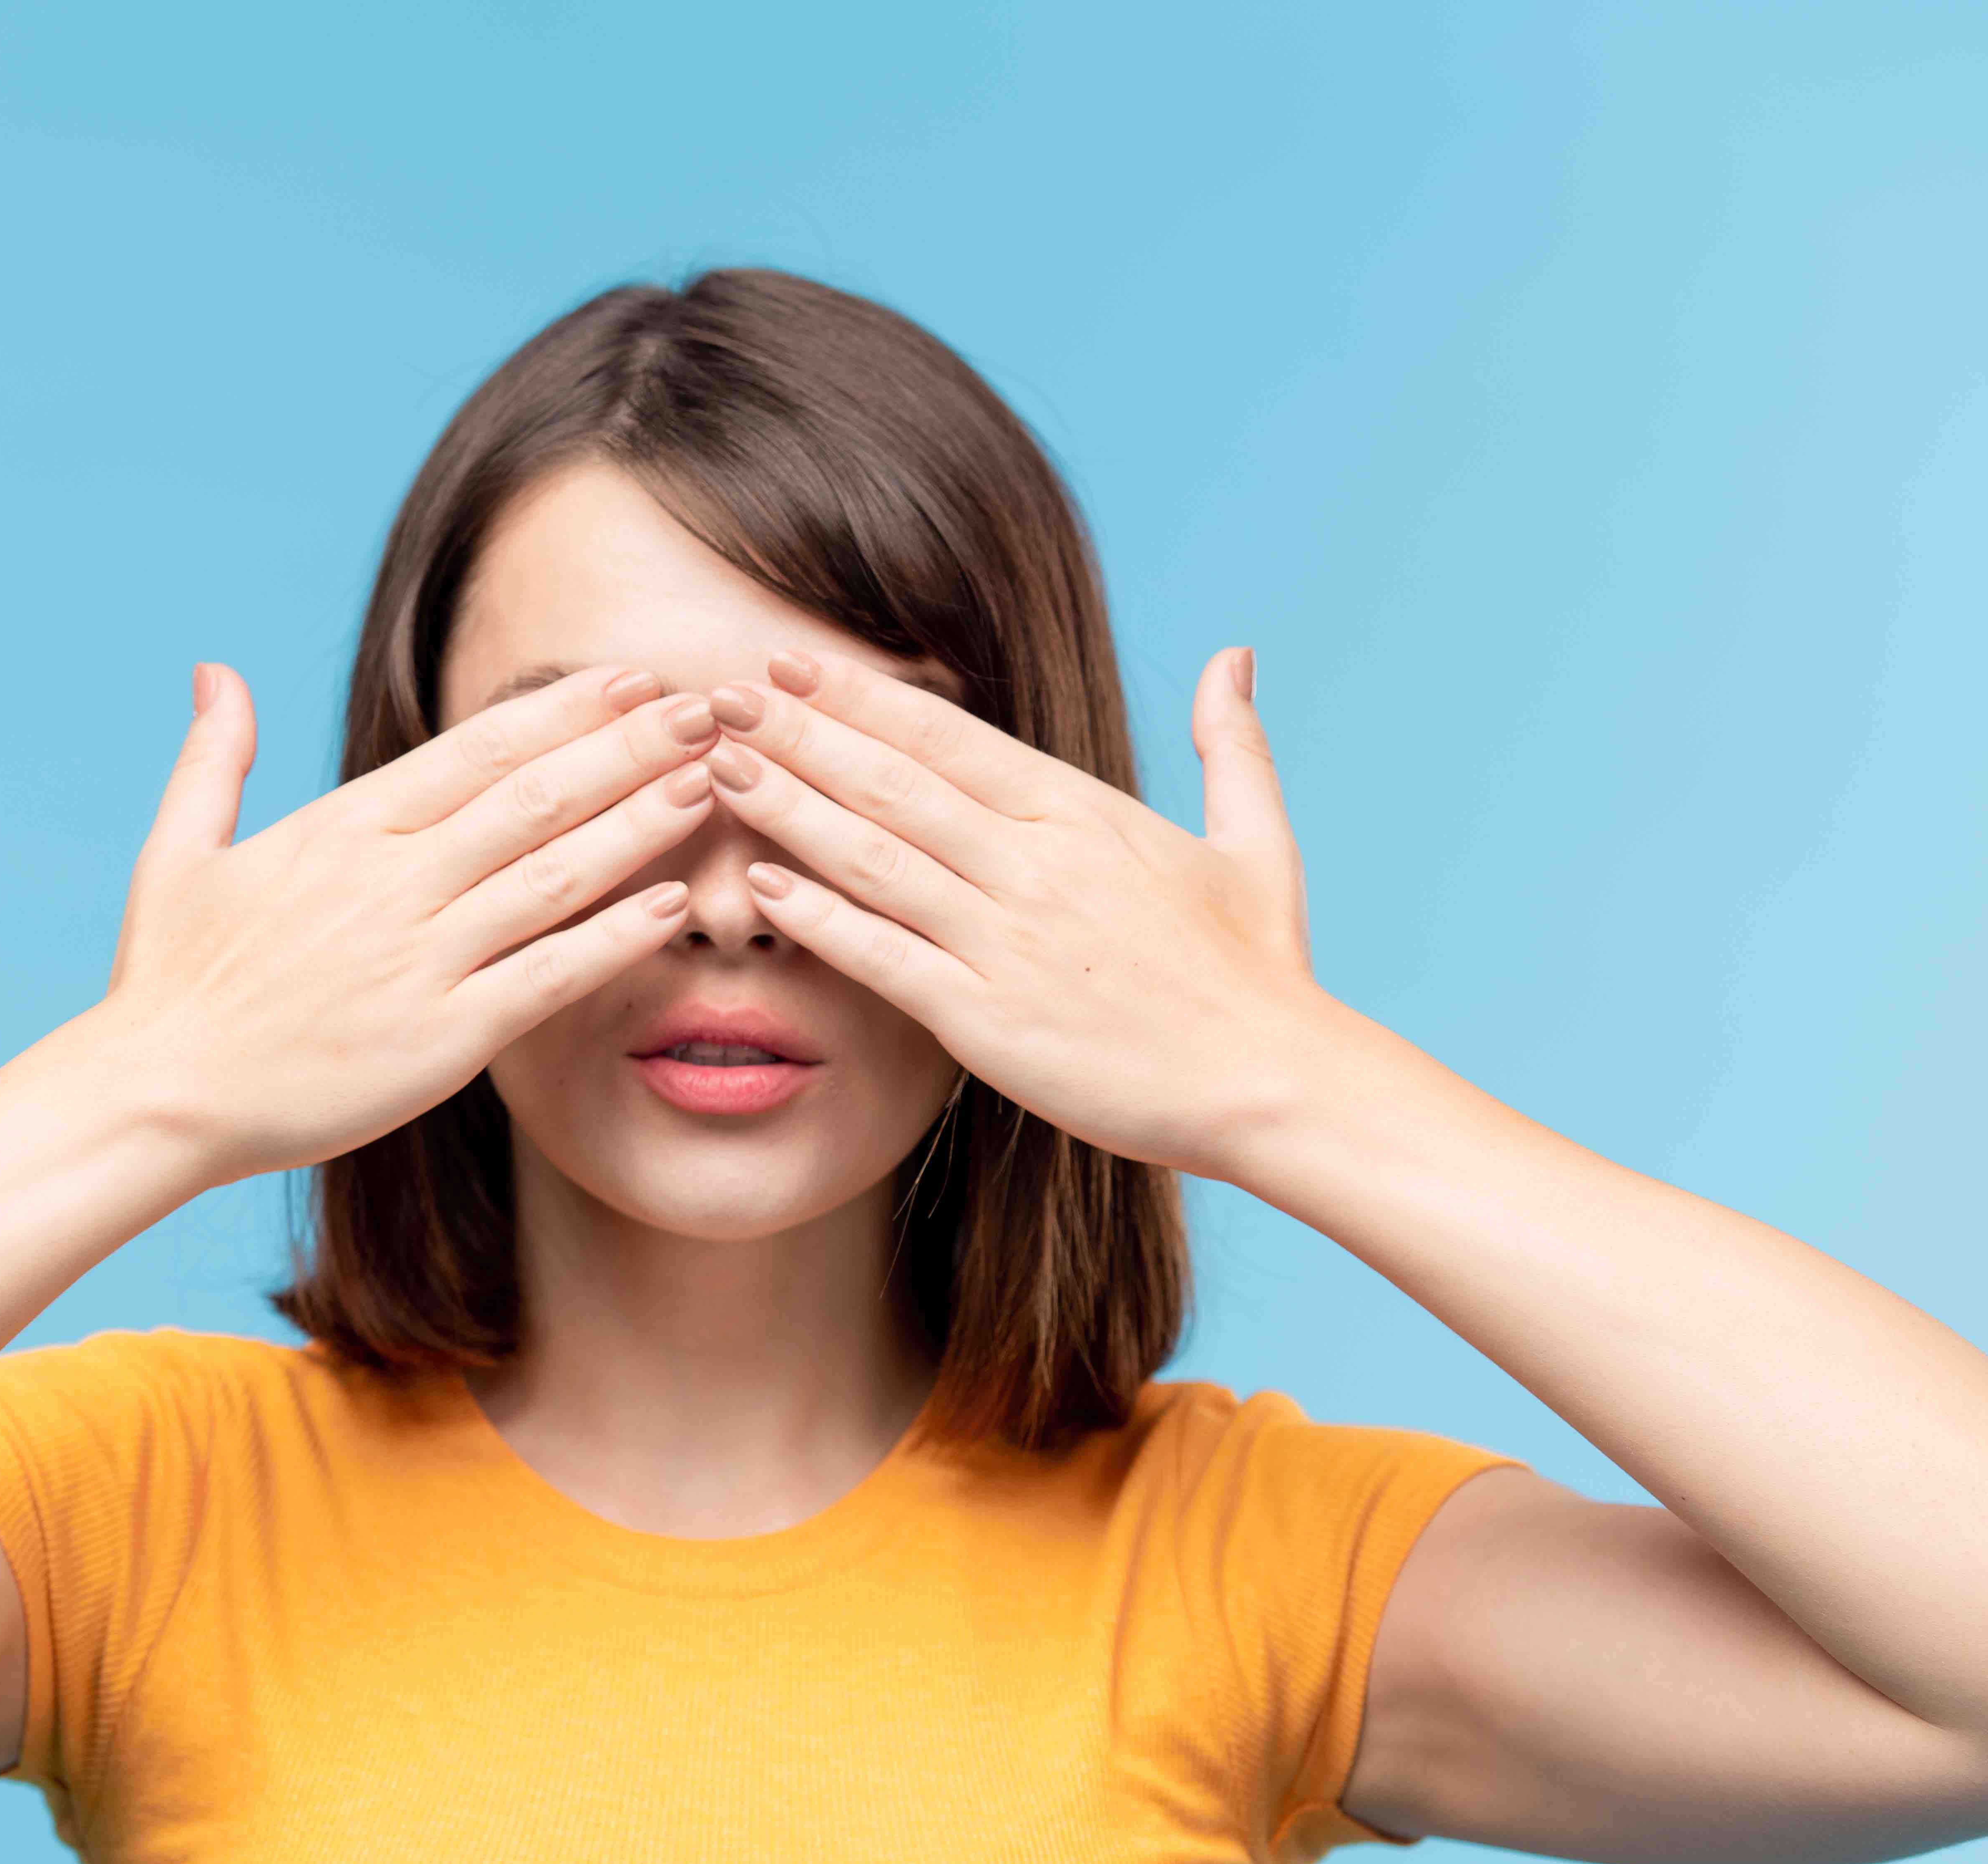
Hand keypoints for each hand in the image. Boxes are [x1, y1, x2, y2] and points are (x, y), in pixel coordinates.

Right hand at [88, 662, 721, 1188]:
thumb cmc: (169, 980)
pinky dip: (614, 938)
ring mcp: (421, 959)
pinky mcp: (441, 1038)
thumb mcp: (178, 852)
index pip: (478, 749)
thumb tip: (214, 672)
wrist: (155, 1095)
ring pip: (555, 874)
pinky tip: (673, 907)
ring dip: (641, 824)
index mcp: (343, 829)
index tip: (631, 679)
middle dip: (629, 747)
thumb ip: (213, 759)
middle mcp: (393, 882)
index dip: (564, 710)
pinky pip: (547, 976)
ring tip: (712, 783)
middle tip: (707, 710)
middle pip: (536, 796)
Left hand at [702, 646, 1333, 1183]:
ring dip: (787, 808)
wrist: (1272, 1083)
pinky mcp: (988, 1020)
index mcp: (1083, 815)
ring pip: (873, 857)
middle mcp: (1035, 865)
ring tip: (717, 769)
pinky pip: (883, 958)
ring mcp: (1007, 941)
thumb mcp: (1256, 841)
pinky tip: (756, 888)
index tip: (791, 663)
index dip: (860, 698)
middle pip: (892, 781)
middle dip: (796, 733)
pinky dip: (817, 920)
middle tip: (715, 695)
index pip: (947, 737)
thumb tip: (1233, 656)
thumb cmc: (1259, 971)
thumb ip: (1233, 745)